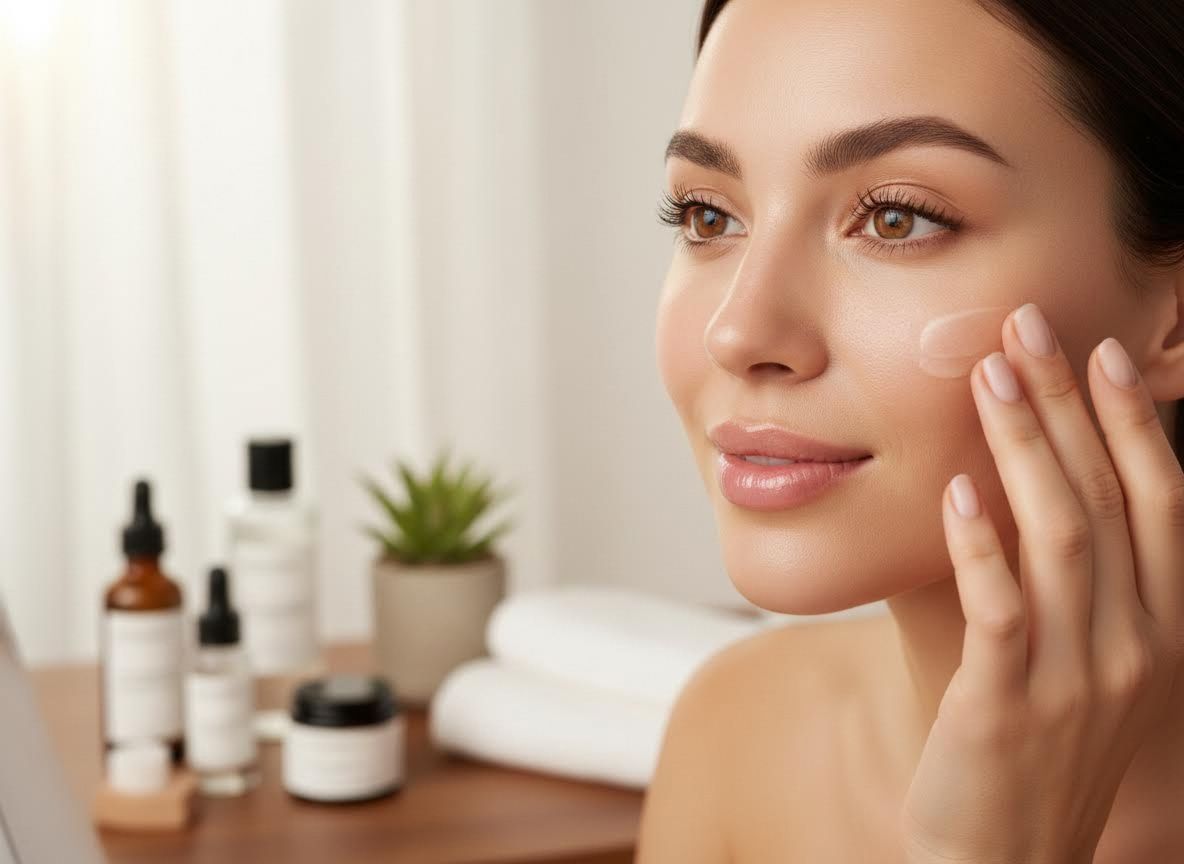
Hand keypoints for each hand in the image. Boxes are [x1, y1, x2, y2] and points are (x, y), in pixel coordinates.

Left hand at [899, 303, 1183, 863]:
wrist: (1007, 859)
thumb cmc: (1042, 749)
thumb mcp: (1095, 666)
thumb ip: (1093, 585)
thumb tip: (1053, 484)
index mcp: (1165, 629)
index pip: (1160, 502)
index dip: (1132, 422)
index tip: (1103, 352)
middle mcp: (1135, 646)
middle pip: (1107, 499)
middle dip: (1070, 405)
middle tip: (1028, 327)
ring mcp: (1075, 677)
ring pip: (1060, 537)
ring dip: (1025, 447)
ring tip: (987, 377)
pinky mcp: (1006, 704)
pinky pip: (1001, 608)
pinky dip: (981, 546)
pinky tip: (956, 490)